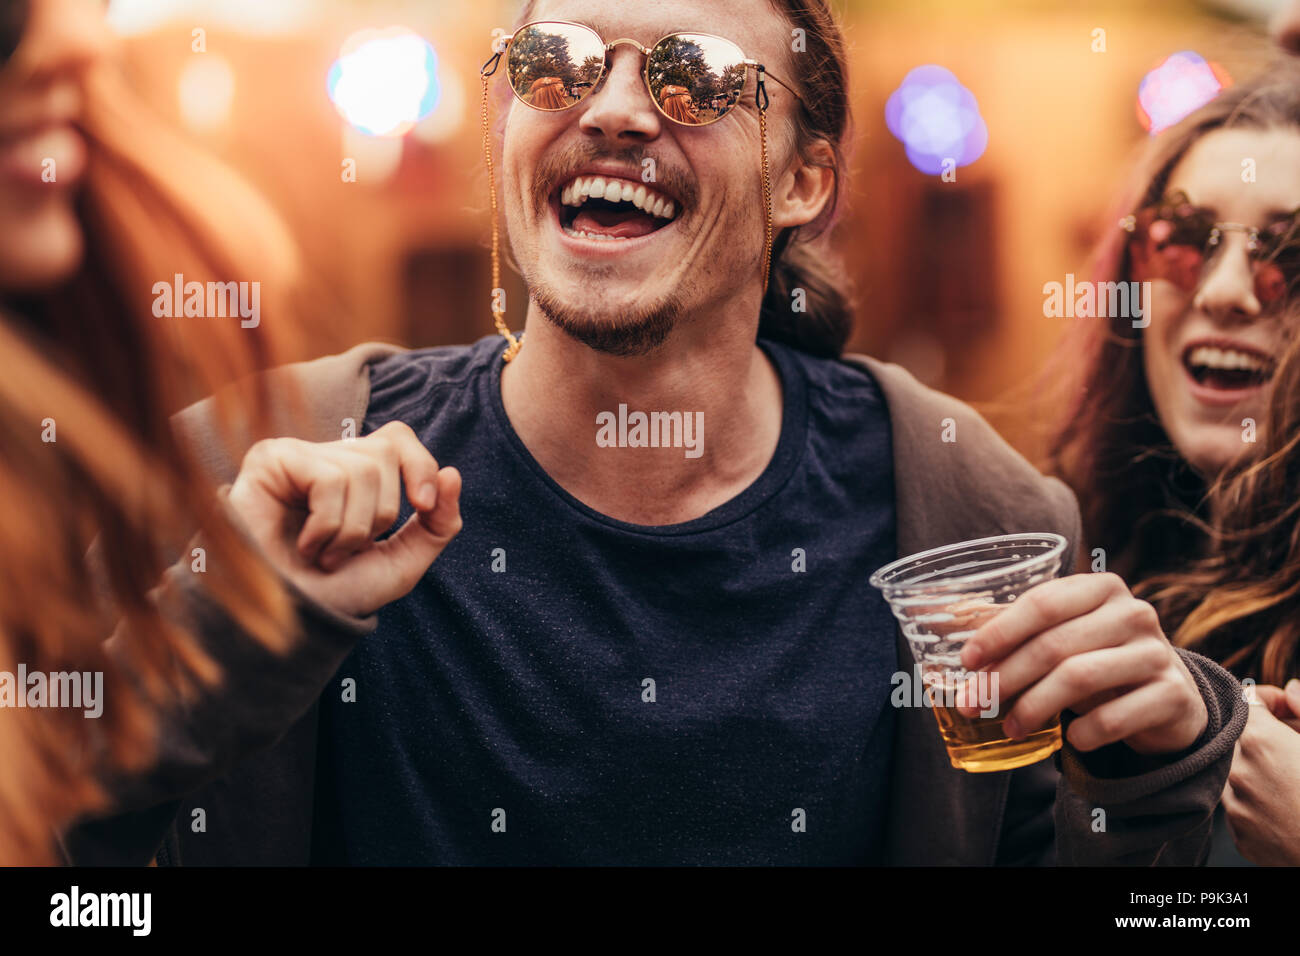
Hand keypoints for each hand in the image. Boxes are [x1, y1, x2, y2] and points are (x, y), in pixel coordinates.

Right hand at [226, 422, 462, 617]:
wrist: (289, 623)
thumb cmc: (337, 594)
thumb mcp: (402, 562)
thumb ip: (438, 524)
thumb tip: (453, 473)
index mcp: (354, 474)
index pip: (398, 439)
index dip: (421, 466)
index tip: (424, 506)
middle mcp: (324, 458)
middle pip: (386, 453)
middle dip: (381, 514)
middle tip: (349, 549)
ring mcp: (295, 456)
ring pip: (361, 471)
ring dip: (352, 530)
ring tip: (324, 555)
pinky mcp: (269, 461)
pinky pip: (329, 479)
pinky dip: (328, 525)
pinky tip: (306, 546)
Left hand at [956, 572, 1207, 755]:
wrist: (1170, 697)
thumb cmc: (1100, 659)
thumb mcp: (1068, 637)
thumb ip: (1023, 636)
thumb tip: (960, 654)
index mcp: (1101, 588)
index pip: (1042, 603)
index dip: (1000, 631)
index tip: (968, 661)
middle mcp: (1133, 613)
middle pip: (1054, 644)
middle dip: (1005, 677)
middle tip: (973, 704)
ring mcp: (1157, 652)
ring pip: (1079, 678)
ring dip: (1034, 707)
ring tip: (1010, 727)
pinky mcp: (1173, 695)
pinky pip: (1114, 717)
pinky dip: (1083, 732)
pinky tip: (1069, 738)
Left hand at [1223, 685, 1299, 865]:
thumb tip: (1291, 689)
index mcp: (1259, 740)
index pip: (1245, 699)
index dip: (1270, 700)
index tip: (1288, 708)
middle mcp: (1236, 770)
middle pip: (1239, 736)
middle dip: (1265, 734)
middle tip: (1293, 744)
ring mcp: (1234, 805)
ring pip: (1236, 771)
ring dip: (1258, 768)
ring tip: (1292, 779)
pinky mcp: (1239, 834)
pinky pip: (1241, 806)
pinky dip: (1258, 800)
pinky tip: (1287, 806)